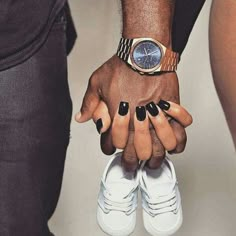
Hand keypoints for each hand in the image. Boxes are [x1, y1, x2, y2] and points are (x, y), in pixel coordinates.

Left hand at [75, 55, 191, 170]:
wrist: (143, 53)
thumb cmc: (121, 66)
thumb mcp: (97, 82)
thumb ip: (88, 103)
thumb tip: (80, 119)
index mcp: (116, 119)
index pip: (111, 145)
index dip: (109, 150)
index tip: (111, 151)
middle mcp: (136, 123)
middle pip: (135, 155)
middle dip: (132, 163)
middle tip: (132, 166)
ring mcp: (156, 118)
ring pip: (158, 151)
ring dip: (156, 160)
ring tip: (153, 164)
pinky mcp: (172, 111)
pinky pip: (180, 134)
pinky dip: (178, 143)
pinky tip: (174, 148)